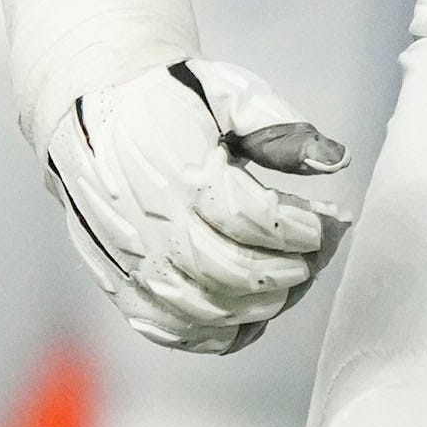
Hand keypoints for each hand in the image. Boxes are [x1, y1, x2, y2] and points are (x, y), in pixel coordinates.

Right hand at [36, 56, 352, 354]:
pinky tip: (243, 316)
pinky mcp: (116, 279)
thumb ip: (281, 129)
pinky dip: (213, 334)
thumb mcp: (229, 92)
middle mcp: (151, 222)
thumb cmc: (167, 96)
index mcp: (179, 172)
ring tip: (284, 281)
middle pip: (233, 273)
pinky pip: (168, 328)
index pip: (255, 221)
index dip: (301, 229)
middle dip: (287, 271)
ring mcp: (130, 258)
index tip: (325, 220)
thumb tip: (336, 161)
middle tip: (311, 256)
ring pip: (204, 309)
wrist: (91, 100)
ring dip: (258, 305)